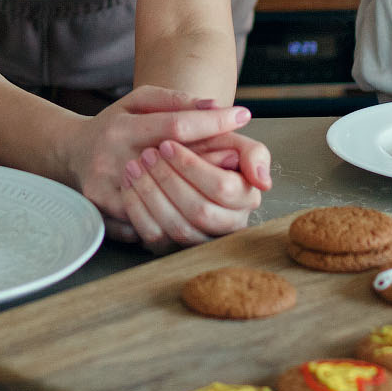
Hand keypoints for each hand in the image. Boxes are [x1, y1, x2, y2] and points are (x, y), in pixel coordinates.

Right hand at [57, 86, 257, 251]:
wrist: (72, 153)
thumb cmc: (114, 124)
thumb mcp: (138, 101)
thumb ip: (175, 100)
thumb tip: (216, 106)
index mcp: (123, 128)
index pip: (175, 126)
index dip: (212, 123)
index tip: (241, 116)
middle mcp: (112, 159)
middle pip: (173, 167)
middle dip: (211, 162)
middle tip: (239, 159)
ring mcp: (106, 191)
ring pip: (161, 203)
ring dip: (194, 195)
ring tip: (219, 189)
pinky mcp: (103, 214)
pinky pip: (146, 224)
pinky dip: (170, 218)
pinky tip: (189, 211)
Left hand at [120, 130, 269, 252]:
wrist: (179, 161)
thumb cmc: (206, 148)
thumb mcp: (232, 141)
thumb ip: (253, 154)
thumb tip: (262, 181)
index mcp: (246, 198)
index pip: (222, 188)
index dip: (192, 166)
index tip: (167, 144)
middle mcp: (228, 225)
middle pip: (199, 210)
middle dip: (169, 179)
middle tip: (147, 154)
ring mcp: (200, 240)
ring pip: (177, 227)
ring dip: (151, 193)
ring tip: (134, 166)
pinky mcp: (172, 249)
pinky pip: (154, 237)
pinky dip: (137, 209)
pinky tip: (129, 185)